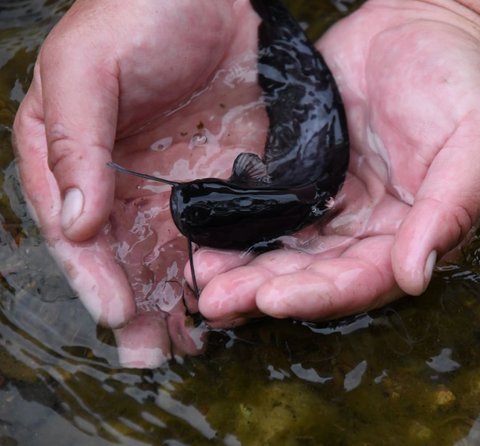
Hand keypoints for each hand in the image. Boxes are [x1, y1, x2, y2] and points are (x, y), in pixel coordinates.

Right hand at [12, 0, 267, 365]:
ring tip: (190, 344)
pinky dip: (217, 267)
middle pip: (121, 256)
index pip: (75, 229)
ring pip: (168, 254)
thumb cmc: (137, 13)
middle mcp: (116, 178)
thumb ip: (75, 142)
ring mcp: (167, 181)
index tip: (118, 311)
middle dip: (136, 307)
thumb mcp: (88, 66)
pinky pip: (214, 231)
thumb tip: (76, 222)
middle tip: (153, 354)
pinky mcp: (215, 177)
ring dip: (176, 301)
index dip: (95, 274)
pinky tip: (225, 296)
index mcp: (70, 155)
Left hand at [193, 0, 479, 326]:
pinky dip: (235, 225)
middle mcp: (366, 229)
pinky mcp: (300, 174)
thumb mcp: (477, 145)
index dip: (320, 293)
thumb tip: (415, 277)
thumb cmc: (460, 85)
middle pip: (313, 273)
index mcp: (410, 234)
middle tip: (216, 300)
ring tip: (200, 278)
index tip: (273, 299)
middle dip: (265, 290)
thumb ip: (449, 211)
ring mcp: (329, 203)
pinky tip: (202, 235)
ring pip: (282, 248)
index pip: (363, 279)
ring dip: (242, 268)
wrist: (422, 26)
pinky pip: (265, 206)